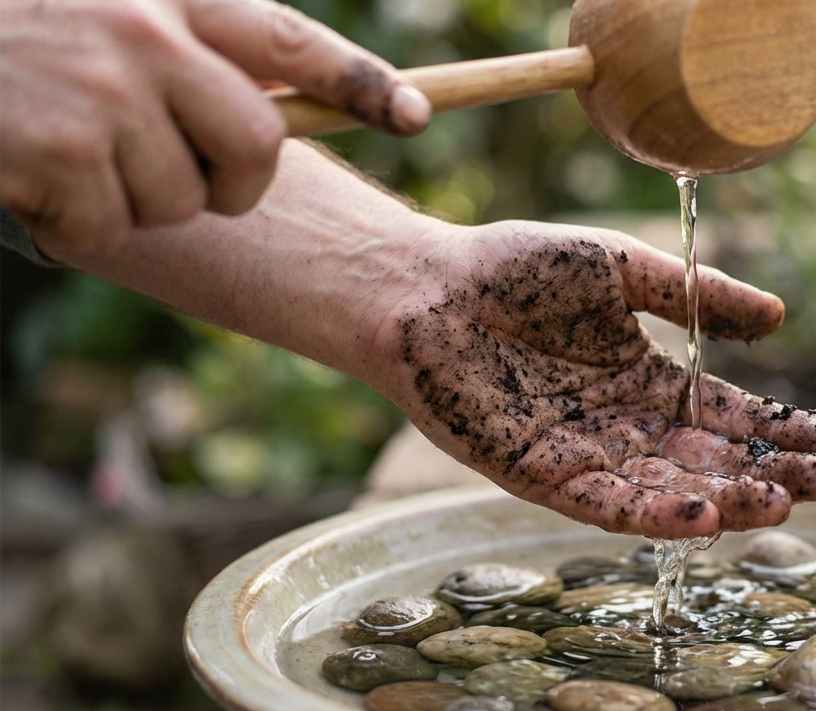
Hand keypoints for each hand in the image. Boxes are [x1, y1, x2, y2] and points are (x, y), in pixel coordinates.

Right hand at [0, 0, 429, 257]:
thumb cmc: (24, 35)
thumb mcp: (114, 16)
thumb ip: (198, 52)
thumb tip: (291, 116)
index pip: (291, 41)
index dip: (361, 83)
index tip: (416, 117)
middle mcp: (145, 32)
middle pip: (258, 146)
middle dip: (233, 182)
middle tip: (184, 174)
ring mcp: (102, 89)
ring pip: (183, 198)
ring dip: (135, 199)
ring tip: (73, 152)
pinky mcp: (57, 145)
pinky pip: (111, 224)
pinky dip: (74, 221)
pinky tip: (31, 174)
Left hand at [377, 221, 815, 538]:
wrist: (428, 289)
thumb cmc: (517, 268)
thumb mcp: (622, 271)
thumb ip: (696, 296)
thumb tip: (778, 316)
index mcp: (645, 379)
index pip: (727, 414)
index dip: (779, 431)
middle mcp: (623, 425)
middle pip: (709, 460)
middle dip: (767, 474)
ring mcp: (584, 455)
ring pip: (668, 489)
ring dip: (725, 500)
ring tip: (779, 504)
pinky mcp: (541, 477)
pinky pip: (608, 503)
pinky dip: (657, 512)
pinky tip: (705, 514)